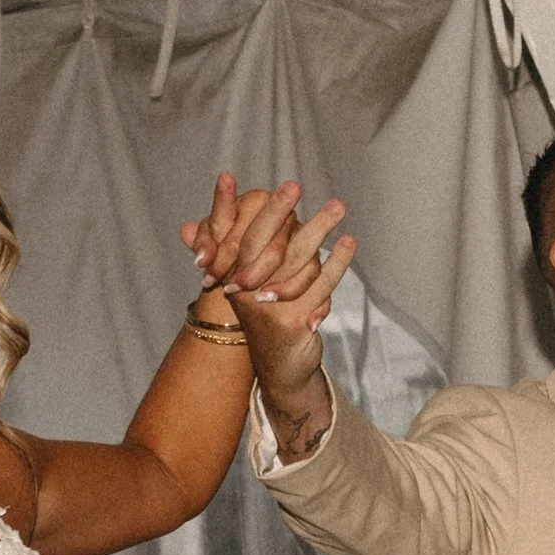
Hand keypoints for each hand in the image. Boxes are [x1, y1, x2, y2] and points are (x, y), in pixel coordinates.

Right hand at [180, 174, 355, 413]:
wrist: (281, 370)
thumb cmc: (267, 317)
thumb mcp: (250, 279)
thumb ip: (232, 240)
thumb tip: (206, 201)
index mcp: (235, 278)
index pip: (246, 237)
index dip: (256, 212)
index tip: (268, 185)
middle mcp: (246, 293)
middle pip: (266, 245)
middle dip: (279, 212)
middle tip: (295, 184)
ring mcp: (269, 308)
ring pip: (297, 261)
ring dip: (318, 229)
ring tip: (338, 205)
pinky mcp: (293, 322)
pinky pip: (320, 285)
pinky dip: (336, 263)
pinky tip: (348, 242)